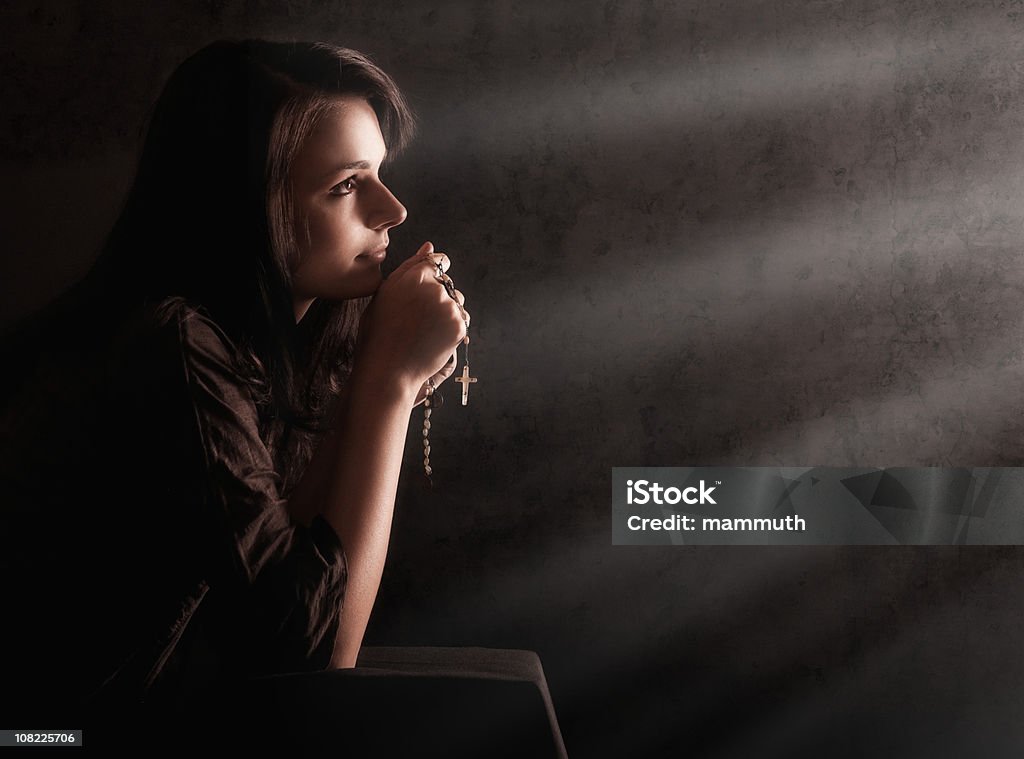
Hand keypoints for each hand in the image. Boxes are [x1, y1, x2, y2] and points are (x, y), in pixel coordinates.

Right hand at [354, 242, 469, 399]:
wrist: (388, 370)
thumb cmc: (379, 333)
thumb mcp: (385, 294)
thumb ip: (409, 267)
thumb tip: (430, 247)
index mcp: (414, 276)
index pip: (436, 261)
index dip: (432, 275)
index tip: (424, 290)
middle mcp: (434, 289)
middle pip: (447, 283)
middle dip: (437, 295)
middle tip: (416, 318)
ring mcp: (449, 308)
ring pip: (456, 301)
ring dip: (446, 311)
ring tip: (424, 329)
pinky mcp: (459, 327)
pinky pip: (461, 320)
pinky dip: (451, 327)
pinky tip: (431, 338)